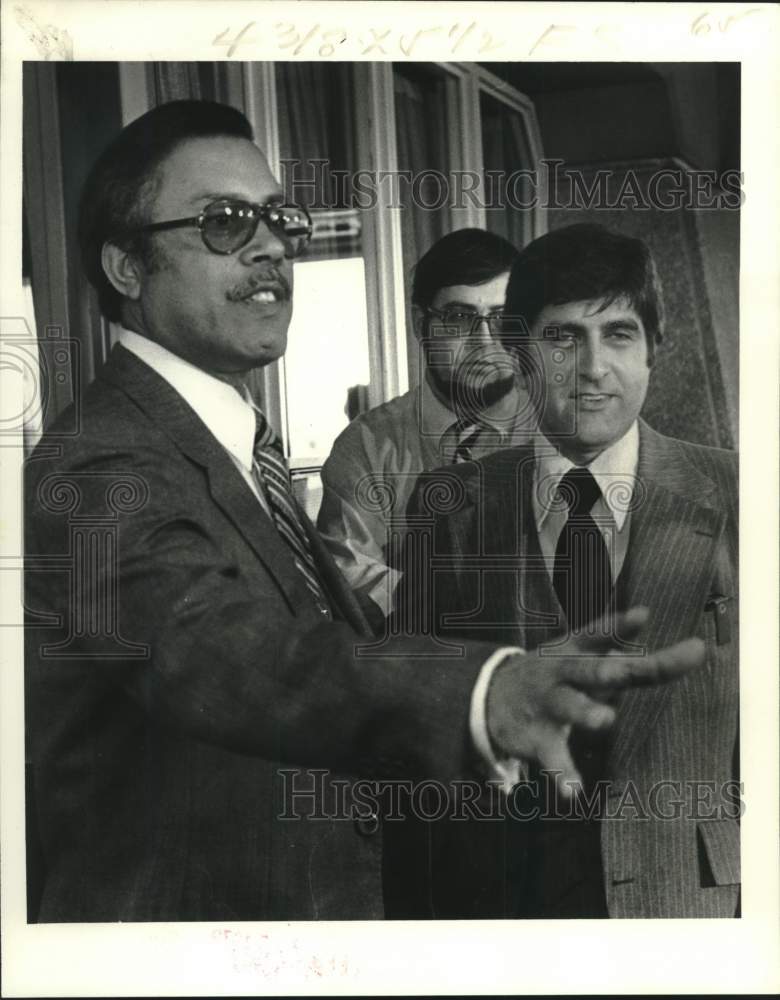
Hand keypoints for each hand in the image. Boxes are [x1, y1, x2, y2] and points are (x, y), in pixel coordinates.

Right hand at [485, 607, 703, 796]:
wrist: (492, 692)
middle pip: (589, 671)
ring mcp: (549, 703)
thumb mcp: (581, 651)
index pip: (603, 635)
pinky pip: (553, 756)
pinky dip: (563, 774)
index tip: (643, 615)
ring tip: (604, 720)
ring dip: (585, 712)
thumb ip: (624, 645)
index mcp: (577, 649)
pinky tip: (573, 792)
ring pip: (569, 707)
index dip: (622, 625)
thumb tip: (672, 631)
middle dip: (605, 670)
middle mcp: (563, 671)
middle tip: (621, 672)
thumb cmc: (555, 671)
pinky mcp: (537, 736)